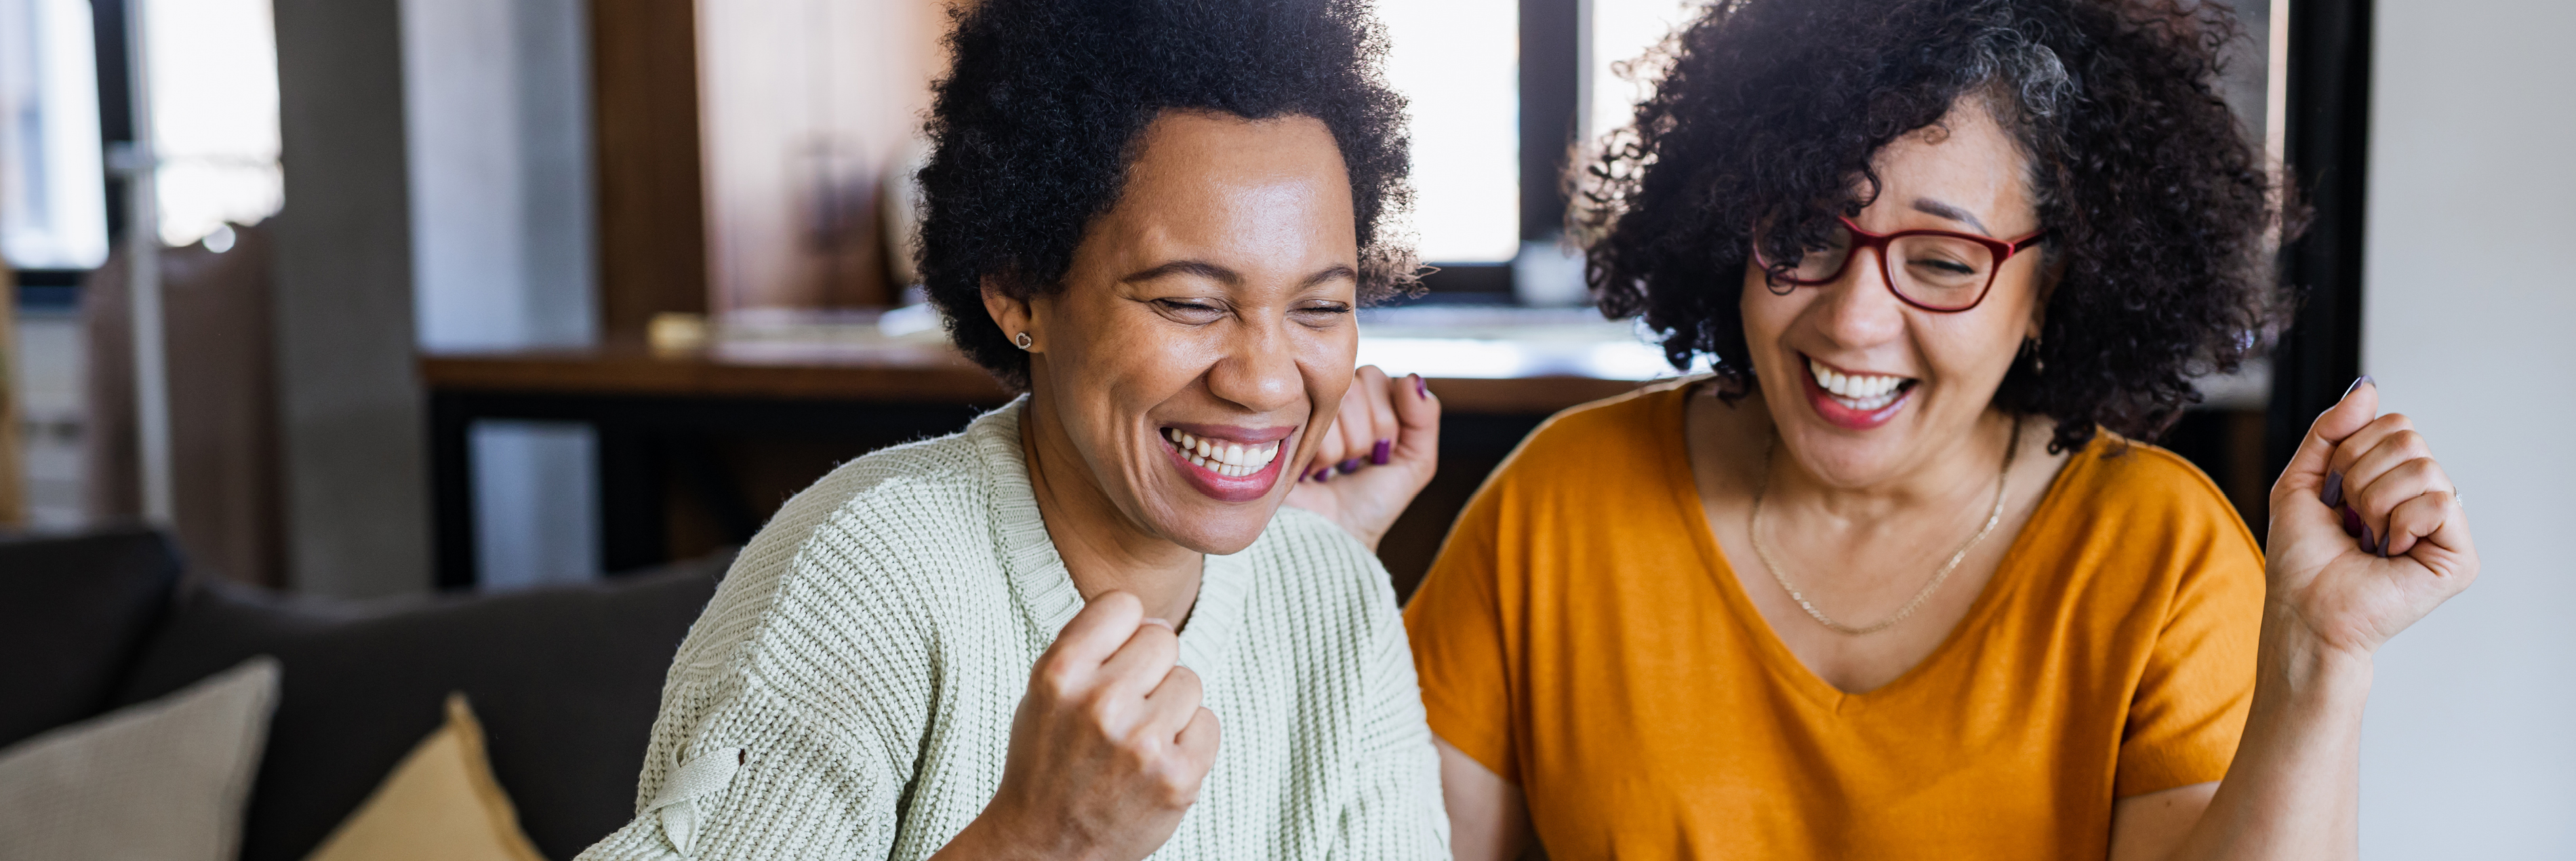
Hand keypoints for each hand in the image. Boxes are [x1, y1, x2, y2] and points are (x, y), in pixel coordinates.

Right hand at [939, 592, 1219, 860]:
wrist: (1046, 847)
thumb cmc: (1048, 761)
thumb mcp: (1044, 690)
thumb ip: (1092, 645)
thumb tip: (1157, 622)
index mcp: (1060, 673)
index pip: (1124, 604)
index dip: (1122, 631)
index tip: (1111, 660)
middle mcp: (1101, 703)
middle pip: (1163, 639)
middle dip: (1149, 670)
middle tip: (1123, 710)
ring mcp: (1142, 742)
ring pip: (1190, 681)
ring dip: (1170, 707)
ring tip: (1135, 741)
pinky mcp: (1178, 777)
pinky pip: (1209, 723)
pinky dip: (1190, 741)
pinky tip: (1156, 763)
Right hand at [1285, 366, 1440, 551]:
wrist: (1331, 538)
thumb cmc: (1369, 503)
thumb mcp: (1414, 463)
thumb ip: (1424, 418)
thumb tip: (1412, 379)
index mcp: (1359, 397)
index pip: (1376, 378)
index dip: (1384, 420)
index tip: (1378, 452)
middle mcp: (1326, 396)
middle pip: (1356, 388)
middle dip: (1364, 437)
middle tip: (1352, 464)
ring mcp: (1298, 409)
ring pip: (1334, 406)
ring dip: (1339, 451)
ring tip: (1330, 470)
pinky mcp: (1275, 425)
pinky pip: (1311, 424)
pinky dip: (1319, 457)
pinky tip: (1311, 470)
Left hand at [2264, 378, 2478, 659]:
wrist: (2303, 610)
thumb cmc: (2301, 558)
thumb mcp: (2301, 480)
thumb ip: (2330, 430)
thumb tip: (2367, 387)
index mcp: (2394, 479)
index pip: (2393, 423)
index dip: (2350, 451)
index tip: (2334, 494)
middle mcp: (2426, 498)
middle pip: (2409, 438)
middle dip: (2360, 475)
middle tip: (2350, 518)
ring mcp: (2445, 528)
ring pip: (2423, 467)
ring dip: (2374, 502)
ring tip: (2366, 537)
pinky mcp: (2459, 556)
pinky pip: (2440, 502)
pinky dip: (2400, 523)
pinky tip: (2388, 552)